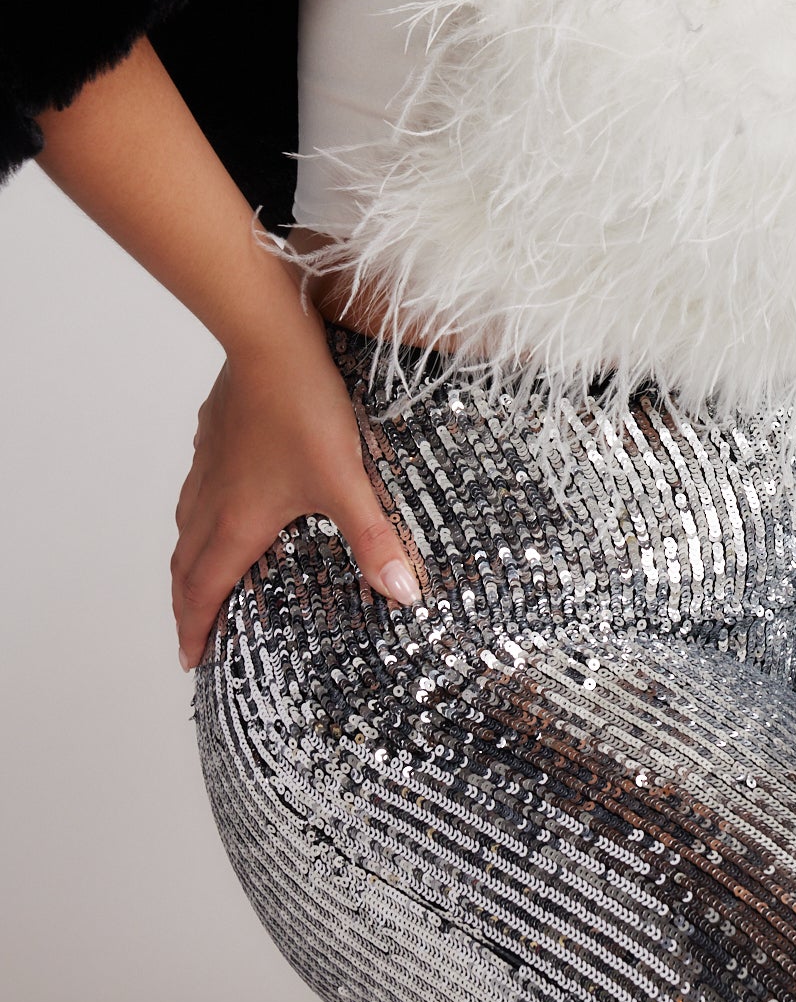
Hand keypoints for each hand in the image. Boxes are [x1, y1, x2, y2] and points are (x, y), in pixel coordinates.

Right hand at [171, 316, 423, 671]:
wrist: (271, 341)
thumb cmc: (304, 411)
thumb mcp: (347, 482)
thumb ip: (373, 540)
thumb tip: (403, 595)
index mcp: (237, 522)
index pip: (204, 590)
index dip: (195, 629)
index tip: (190, 660)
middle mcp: (213, 499)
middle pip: (186, 565)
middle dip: (186, 605)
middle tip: (191, 633)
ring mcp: (209, 464)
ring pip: (186, 524)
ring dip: (189, 559)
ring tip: (200, 576)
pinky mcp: (214, 433)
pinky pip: (197, 486)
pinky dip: (198, 512)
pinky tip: (219, 500)